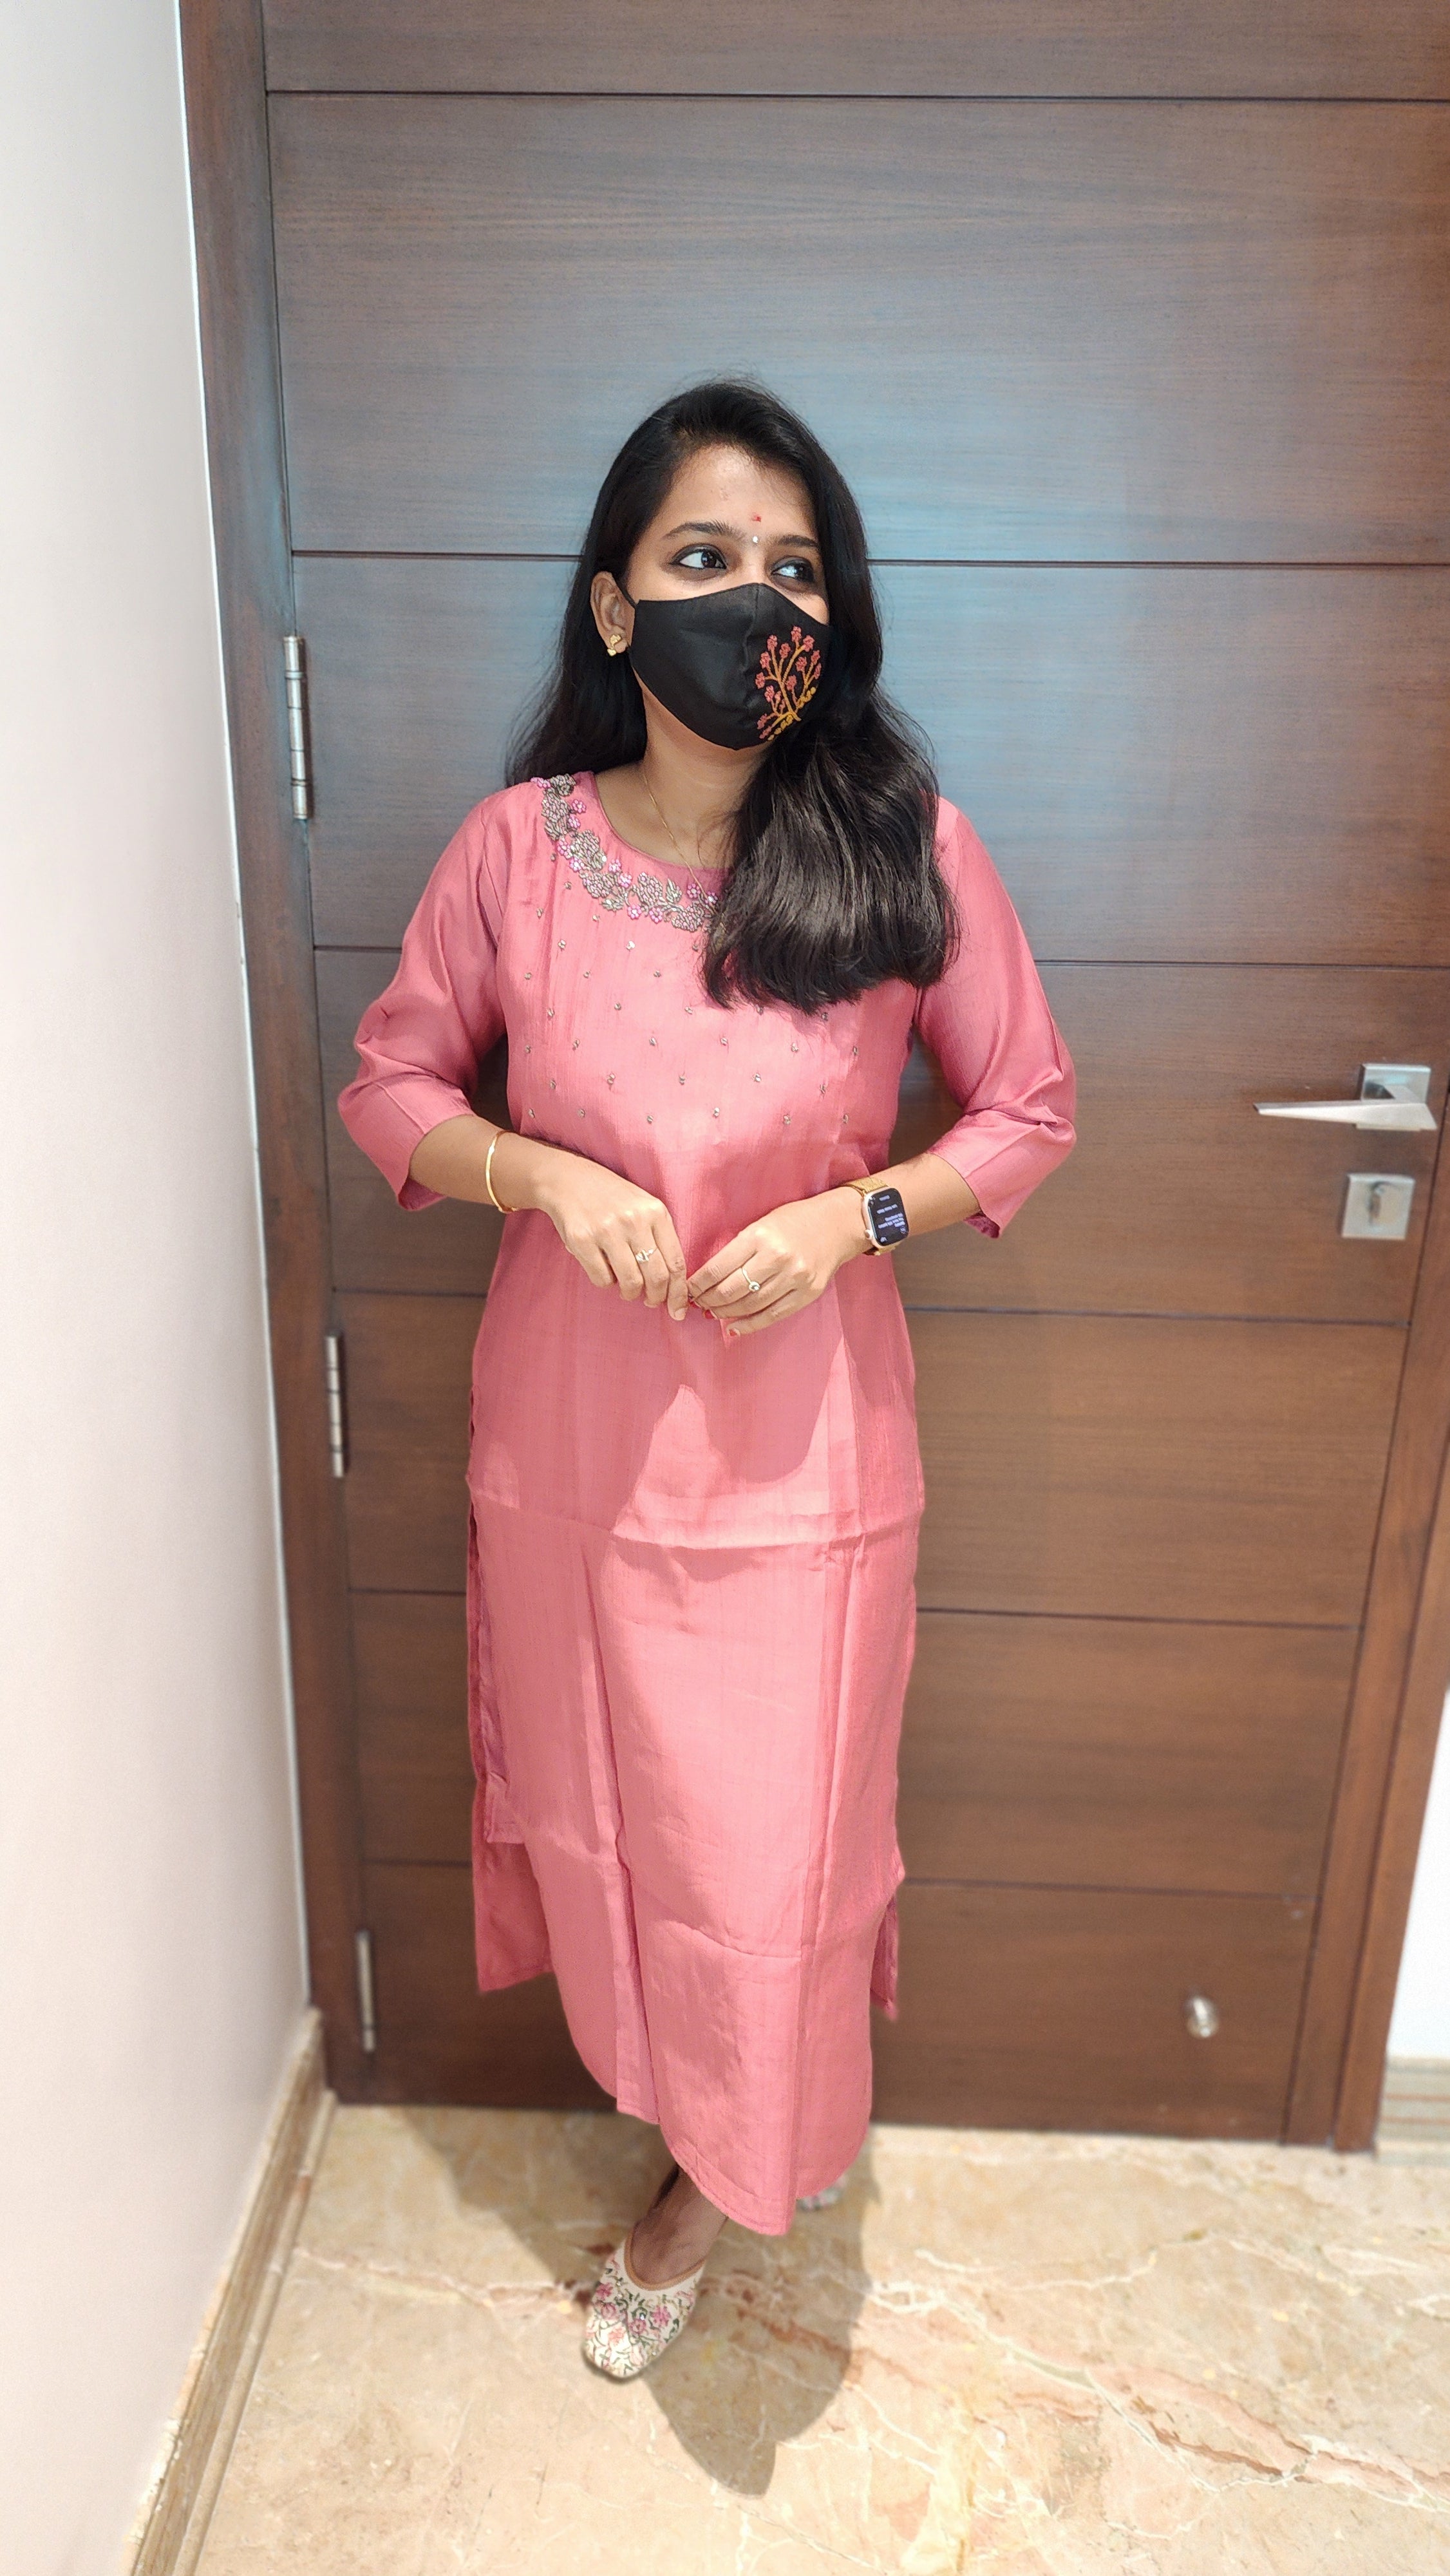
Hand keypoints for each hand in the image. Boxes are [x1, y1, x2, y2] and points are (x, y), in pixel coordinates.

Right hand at [534, 1153, 688, 1318]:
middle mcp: (634, 1220)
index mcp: (655, 1212)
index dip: (679, 1293)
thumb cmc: (611, 1199)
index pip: (676, 1262)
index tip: (678, 1310)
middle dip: (656, 1298)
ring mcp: (607, 1230)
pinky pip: (602, 1279)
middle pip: (657, 1277)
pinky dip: (606, 1283)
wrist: (568, 1180)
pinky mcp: (582, 1240)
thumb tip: (673, 1285)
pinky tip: (605, 1270)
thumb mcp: (643, 1208)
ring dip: (631, 1293)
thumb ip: (659, 1238)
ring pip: (631, 1282)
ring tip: (627, 1288)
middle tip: (650, 1301)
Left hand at [687, 1188, 863, 1337]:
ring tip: (713, 1313)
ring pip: (749, 1305)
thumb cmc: (794, 1221)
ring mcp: (794, 1278)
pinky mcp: (807, 1293)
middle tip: (698, 1303)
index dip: (697, 1284)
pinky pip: (772, 1315)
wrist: (837, 1225)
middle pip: (731, 1290)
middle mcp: (776, 1258)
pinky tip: (734, 1328)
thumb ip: (738, 1248)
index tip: (687, 1290)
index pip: (718, 1268)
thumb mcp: (761, 1224)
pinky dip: (750, 1325)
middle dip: (708, 1300)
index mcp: (759, 1236)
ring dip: (725, 1313)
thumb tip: (708, 1278)